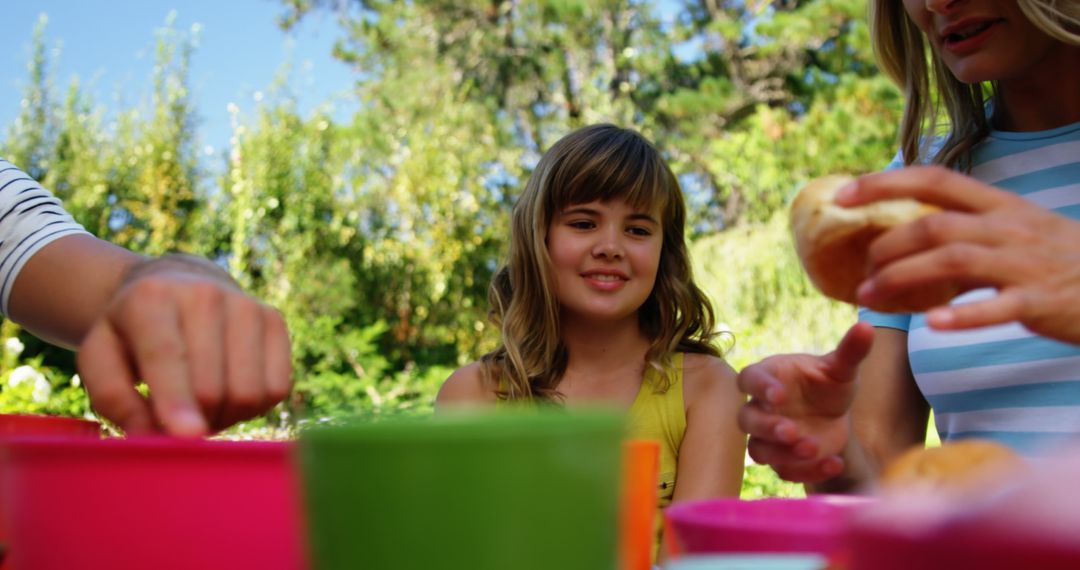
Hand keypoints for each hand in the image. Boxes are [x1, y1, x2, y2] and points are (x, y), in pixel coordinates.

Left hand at [76, 256, 292, 435]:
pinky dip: (253, 406)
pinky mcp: (275, 320)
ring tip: (202, 406)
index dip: (176, 400)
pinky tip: (230, 392)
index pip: (167, 355)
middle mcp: (204, 294)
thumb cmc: (133, 334)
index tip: (187, 436)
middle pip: (211, 387)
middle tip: (176, 420)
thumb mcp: (100, 357)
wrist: (178, 286)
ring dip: (225, 416)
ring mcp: (247, 305)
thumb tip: (152, 436)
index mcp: (150, 299)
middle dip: (194, 420)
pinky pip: (276, 388)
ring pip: (248, 392)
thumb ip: (113, 398)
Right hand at [737, 322, 873, 482]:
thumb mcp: (841, 368)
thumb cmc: (828, 383)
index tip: (780, 394)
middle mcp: (760, 408)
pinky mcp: (783, 460)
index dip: (760, 387)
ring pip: (759, 450)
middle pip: (747, 419)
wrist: (834, 414)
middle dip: (768, 428)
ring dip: (783, 454)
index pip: (750, 379)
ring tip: (813, 447)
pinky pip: (785, 472)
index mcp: (768, 377)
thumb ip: (850, 351)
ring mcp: (768, 437)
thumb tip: (867, 326)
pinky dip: (808, 472)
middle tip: (792, 432)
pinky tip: (835, 463)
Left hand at [838, 166, 1079, 342]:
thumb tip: (904, 242)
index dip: (884, 183)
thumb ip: (965, 234)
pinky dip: (962, 315)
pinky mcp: (1040, 302)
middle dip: (885, 247)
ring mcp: (1025, 263)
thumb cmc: (1061, 261)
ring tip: (869, 300)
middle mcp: (1008, 228)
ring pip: (953, 262)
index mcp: (999, 206)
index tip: (841, 195)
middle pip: (933, 226)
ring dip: (902, 279)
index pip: (934, 180)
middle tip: (857, 275)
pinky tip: (931, 324)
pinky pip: (996, 307)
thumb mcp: (1015, 233)